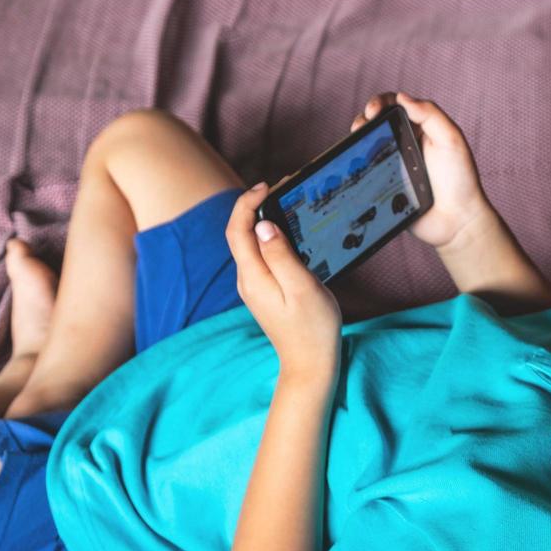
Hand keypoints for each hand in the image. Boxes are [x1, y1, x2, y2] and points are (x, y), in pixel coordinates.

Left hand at [226, 182, 341, 380]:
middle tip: (281, 188)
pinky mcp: (264, 291)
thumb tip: (264, 226)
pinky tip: (287, 232)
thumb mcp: (302, 287)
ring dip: (262, 220)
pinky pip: (259, 256)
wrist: (310, 364)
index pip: (238, 229)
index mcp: (253, 277)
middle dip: (255, 206)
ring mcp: (253, 286)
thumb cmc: (312, 328)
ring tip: (285, 202)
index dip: (247, 203)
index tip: (268, 186)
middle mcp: (247, 280)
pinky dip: (269, 237)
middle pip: (240, 233)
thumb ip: (281, 255)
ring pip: (249, 243)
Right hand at [350, 91, 492, 250]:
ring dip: (357, 142)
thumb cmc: (460, 179)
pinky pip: (366, 174)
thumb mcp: (451, 140)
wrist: (456, 221)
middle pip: (376, 125)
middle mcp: (404, 144)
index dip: (379, 103)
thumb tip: (402, 97)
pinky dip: (357, 168)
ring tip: (353, 145)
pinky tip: (354, 167)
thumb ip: (430, 115)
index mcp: (420, 129)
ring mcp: (393, 166)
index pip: (395, 107)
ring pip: (368, 148)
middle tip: (359, 128)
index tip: (372, 111)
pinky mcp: (385, 187)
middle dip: (363, 121)